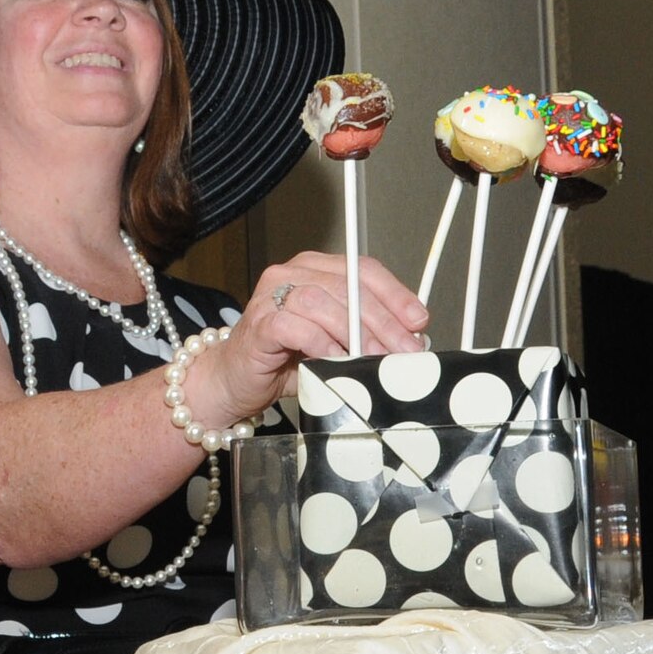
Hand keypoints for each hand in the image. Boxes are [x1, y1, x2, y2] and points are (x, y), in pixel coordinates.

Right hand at [183, 251, 428, 427]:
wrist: (233, 383)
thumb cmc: (284, 363)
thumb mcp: (335, 344)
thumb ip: (366, 334)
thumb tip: (411, 339)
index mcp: (315, 270)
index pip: (363, 270)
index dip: (395, 294)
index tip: (419, 320)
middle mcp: (292, 274)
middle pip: (348, 286)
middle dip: (383, 320)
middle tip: (404, 349)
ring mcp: (271, 295)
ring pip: (323, 302)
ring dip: (355, 332)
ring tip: (373, 358)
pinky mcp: (258, 323)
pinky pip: (296, 326)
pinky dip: (321, 343)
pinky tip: (336, 360)